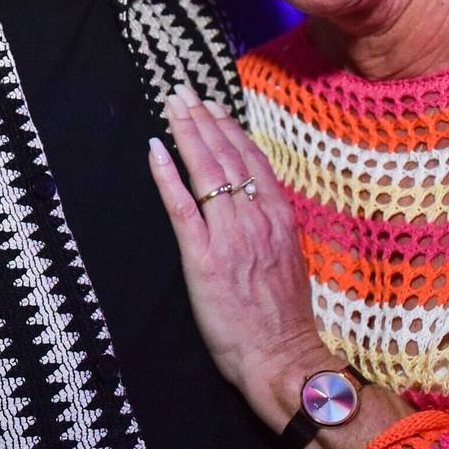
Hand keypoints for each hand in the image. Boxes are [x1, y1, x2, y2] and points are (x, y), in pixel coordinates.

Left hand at [145, 85, 333, 430]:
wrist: (281, 356)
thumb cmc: (284, 319)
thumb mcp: (292, 261)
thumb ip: (275, 228)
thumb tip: (258, 204)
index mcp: (279, 218)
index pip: (252, 160)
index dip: (230, 130)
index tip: (215, 106)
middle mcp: (257, 218)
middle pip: (227, 156)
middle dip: (203, 120)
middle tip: (184, 91)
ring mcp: (230, 235)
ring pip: (207, 171)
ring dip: (187, 133)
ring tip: (172, 106)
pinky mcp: (204, 258)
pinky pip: (183, 208)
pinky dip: (168, 175)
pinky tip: (156, 150)